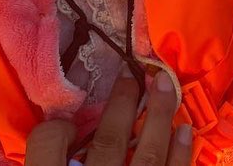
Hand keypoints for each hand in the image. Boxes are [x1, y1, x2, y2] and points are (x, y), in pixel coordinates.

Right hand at [25, 70, 193, 165]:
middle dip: (122, 105)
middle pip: (107, 142)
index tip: (67, 122)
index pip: (47, 145)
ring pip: (146, 157)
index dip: (56, 128)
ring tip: (166, 88)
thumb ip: (48, 159)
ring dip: (159, 119)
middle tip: (131, 76)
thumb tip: (58, 129)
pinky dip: (181, 156)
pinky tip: (185, 132)